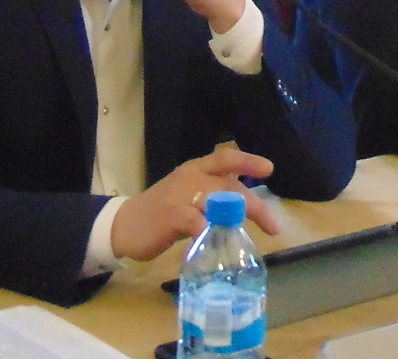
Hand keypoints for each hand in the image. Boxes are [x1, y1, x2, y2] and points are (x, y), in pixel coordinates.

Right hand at [110, 148, 278, 261]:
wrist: (124, 225)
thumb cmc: (163, 211)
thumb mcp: (190, 195)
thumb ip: (214, 196)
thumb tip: (245, 205)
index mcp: (196, 169)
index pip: (226, 158)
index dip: (248, 161)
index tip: (270, 169)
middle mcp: (190, 178)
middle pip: (228, 186)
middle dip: (253, 205)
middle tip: (273, 225)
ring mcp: (179, 196)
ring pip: (215, 200)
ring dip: (235, 217)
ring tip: (249, 234)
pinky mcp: (169, 217)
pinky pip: (193, 220)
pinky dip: (206, 229)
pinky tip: (215, 239)